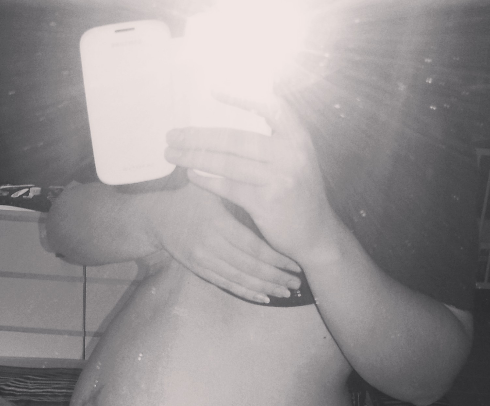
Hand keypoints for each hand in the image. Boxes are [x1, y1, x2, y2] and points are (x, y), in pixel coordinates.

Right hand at [147, 179, 302, 303]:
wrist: (153, 216)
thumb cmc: (186, 195)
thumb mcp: (209, 188)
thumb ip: (235, 188)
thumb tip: (271, 179)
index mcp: (218, 224)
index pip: (253, 247)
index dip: (276, 257)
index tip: (295, 261)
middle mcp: (211, 246)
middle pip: (250, 268)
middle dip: (276, 277)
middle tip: (297, 282)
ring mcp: (204, 261)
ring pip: (240, 280)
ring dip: (265, 288)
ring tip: (286, 292)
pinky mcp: (199, 269)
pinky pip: (226, 285)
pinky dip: (246, 293)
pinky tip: (264, 298)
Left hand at [164, 97, 337, 264]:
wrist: (317, 234)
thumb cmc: (298, 194)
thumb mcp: (297, 159)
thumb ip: (275, 140)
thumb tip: (236, 118)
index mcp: (298, 136)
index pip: (269, 105)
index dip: (241, 95)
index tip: (213, 88)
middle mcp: (290, 153)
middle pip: (235, 138)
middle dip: (199, 136)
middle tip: (172, 134)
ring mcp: (280, 178)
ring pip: (228, 163)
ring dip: (195, 157)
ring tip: (172, 154)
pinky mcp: (267, 202)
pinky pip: (229, 188)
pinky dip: (207, 181)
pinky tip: (191, 175)